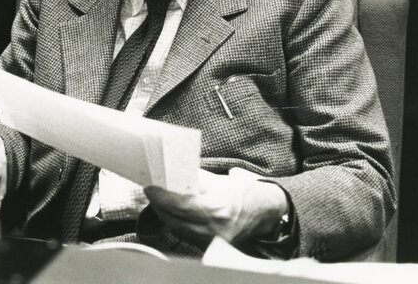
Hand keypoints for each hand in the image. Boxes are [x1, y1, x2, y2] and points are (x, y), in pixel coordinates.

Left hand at [143, 169, 287, 243]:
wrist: (267, 212)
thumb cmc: (246, 192)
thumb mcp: (221, 180)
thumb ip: (196, 179)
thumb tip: (172, 173)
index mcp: (217, 207)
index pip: (179, 203)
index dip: (161, 194)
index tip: (151, 184)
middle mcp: (212, 228)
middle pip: (173, 217)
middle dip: (158, 202)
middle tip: (151, 188)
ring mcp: (211, 240)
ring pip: (176, 227)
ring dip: (163, 212)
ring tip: (157, 198)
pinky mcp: (209, 245)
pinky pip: (184, 234)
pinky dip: (174, 222)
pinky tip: (170, 211)